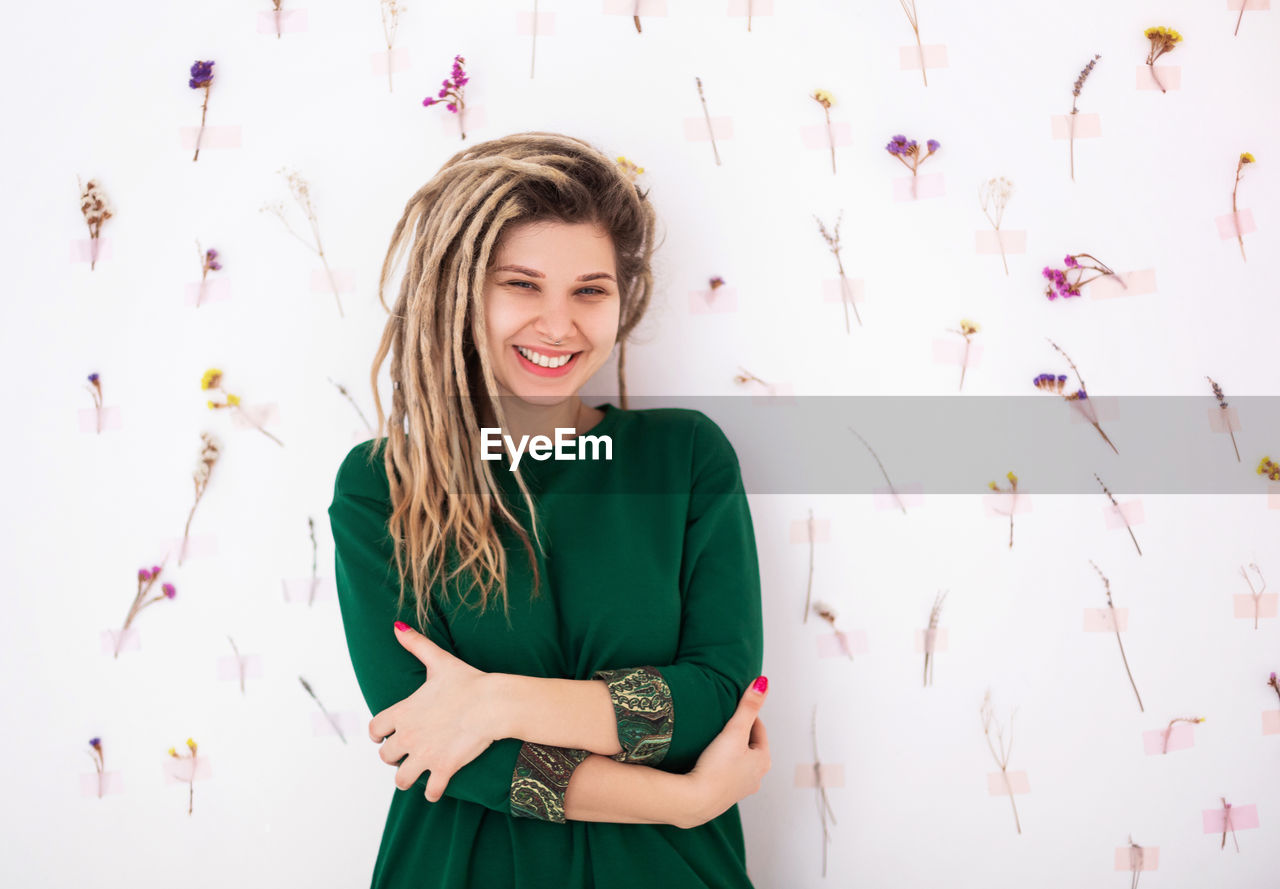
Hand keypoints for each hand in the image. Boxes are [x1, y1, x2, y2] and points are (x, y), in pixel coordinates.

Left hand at [368, 621, 499, 801]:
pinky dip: (433, 793)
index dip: (378, 733)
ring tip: (417, 773)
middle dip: (394, 756)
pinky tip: (438, 787)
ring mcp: (424, 756)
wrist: (492, 704)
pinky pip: (431, 792)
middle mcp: (408, 736)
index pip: (374, 729)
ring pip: (401, 779)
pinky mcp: (443, 769)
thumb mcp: (438, 661)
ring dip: (408, 777)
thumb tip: (397, 626)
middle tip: (407, 753)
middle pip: (385, 756)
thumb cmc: (468, 682)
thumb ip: (415, 644)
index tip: (384, 735)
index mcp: (402, 712)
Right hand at [683, 677, 770, 828]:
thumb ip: (748, 706)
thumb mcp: (734, 731)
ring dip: (731, 752)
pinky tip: (709, 763)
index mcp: (763, 760)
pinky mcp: (724, 797)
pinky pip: (727, 775)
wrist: (695, 800)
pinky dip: (721, 767)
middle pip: (750, 747)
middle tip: (724, 724)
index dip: (748, 717)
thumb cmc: (717, 767)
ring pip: (739, 762)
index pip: (759, 730)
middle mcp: (756, 777)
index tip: (735, 709)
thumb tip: (763, 682)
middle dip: (740, 735)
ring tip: (715, 743)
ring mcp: (741, 789)